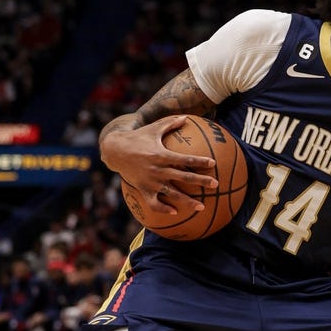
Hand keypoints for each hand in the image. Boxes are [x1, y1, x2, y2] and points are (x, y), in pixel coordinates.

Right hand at [102, 115, 216, 215]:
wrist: (115, 151)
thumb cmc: (137, 138)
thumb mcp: (153, 129)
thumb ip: (170, 124)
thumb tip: (186, 117)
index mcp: (162, 154)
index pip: (185, 159)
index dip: (200, 161)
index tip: (213, 164)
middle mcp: (158, 169)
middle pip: (184, 178)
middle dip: (201, 182)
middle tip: (215, 185)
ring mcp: (151, 182)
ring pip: (173, 194)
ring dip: (188, 201)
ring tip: (202, 207)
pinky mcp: (143, 189)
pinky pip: (154, 203)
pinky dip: (164, 209)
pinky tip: (175, 212)